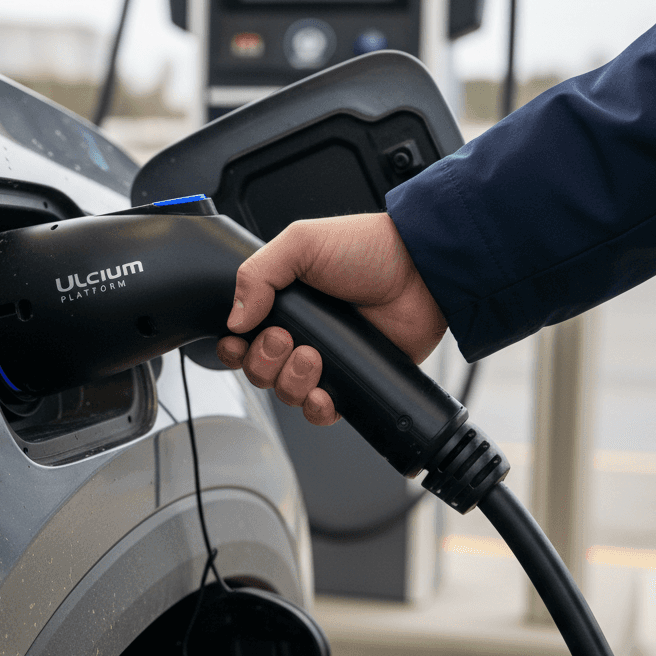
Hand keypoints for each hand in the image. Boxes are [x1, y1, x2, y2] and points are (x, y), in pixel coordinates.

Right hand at [216, 213, 446, 425]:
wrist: (420, 271)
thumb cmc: (366, 248)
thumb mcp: (301, 243)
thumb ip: (257, 273)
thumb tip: (234, 319)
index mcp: (284, 303)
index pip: (242, 338)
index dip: (234, 347)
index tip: (240, 341)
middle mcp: (301, 334)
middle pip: (259, 370)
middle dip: (264, 361)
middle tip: (286, 339)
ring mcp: (327, 360)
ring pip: (286, 393)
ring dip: (291, 381)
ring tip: (313, 356)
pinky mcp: (353, 381)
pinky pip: (321, 411)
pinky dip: (315, 408)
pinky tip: (322, 393)